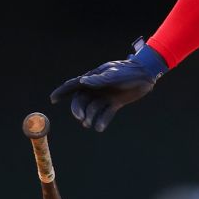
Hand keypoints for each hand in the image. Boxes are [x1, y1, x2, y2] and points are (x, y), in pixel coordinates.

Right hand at [50, 39, 168, 131]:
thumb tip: (83, 80)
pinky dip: (102, 121)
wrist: (146, 75)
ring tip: (89, 124)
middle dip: (78, 110)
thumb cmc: (129, 71)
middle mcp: (96, 88)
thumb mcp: (115, 74)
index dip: (62, 92)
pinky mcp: (114, 104)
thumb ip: (100, 79)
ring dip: (89, 117)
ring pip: (92, 109)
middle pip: (81, 101)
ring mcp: (105, 96)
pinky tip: (100, 128)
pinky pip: (105, 114)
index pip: (73, 85)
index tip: (52, 99)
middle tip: (80, 118)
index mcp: (93, 78)